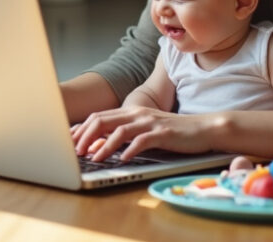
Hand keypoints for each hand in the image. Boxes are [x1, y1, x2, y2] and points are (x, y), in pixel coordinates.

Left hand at [71, 106, 219, 162]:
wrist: (203, 128)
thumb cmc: (173, 133)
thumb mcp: (145, 131)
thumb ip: (124, 136)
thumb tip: (99, 147)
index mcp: (131, 112)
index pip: (99, 117)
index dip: (82, 129)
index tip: (68, 141)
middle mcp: (137, 114)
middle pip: (103, 120)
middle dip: (85, 136)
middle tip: (74, 151)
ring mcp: (150, 122)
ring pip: (119, 130)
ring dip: (104, 145)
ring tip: (93, 157)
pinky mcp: (163, 133)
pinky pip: (142, 140)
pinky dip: (130, 150)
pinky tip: (123, 159)